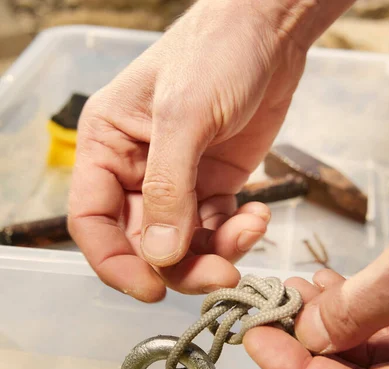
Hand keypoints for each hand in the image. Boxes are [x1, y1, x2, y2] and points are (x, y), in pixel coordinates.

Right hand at [68, 0, 321, 301]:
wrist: (270, 32)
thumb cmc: (216, 53)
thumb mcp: (184, 115)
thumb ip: (168, 188)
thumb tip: (160, 256)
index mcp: (107, 149)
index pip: (92, 222)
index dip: (115, 263)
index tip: (151, 289)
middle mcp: (135, 173)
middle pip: (143, 244)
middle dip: (180, 267)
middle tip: (220, 276)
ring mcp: (176, 184)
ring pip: (183, 247)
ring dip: (215, 255)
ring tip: (248, 231)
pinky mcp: (212, 188)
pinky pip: (217, 232)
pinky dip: (238, 235)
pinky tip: (257, 214)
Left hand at [244, 235, 388, 368]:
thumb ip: (359, 308)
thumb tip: (306, 332)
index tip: (256, 339)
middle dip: (302, 342)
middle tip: (267, 311)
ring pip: (365, 348)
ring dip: (322, 320)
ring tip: (292, 290)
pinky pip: (381, 326)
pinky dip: (350, 307)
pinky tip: (328, 283)